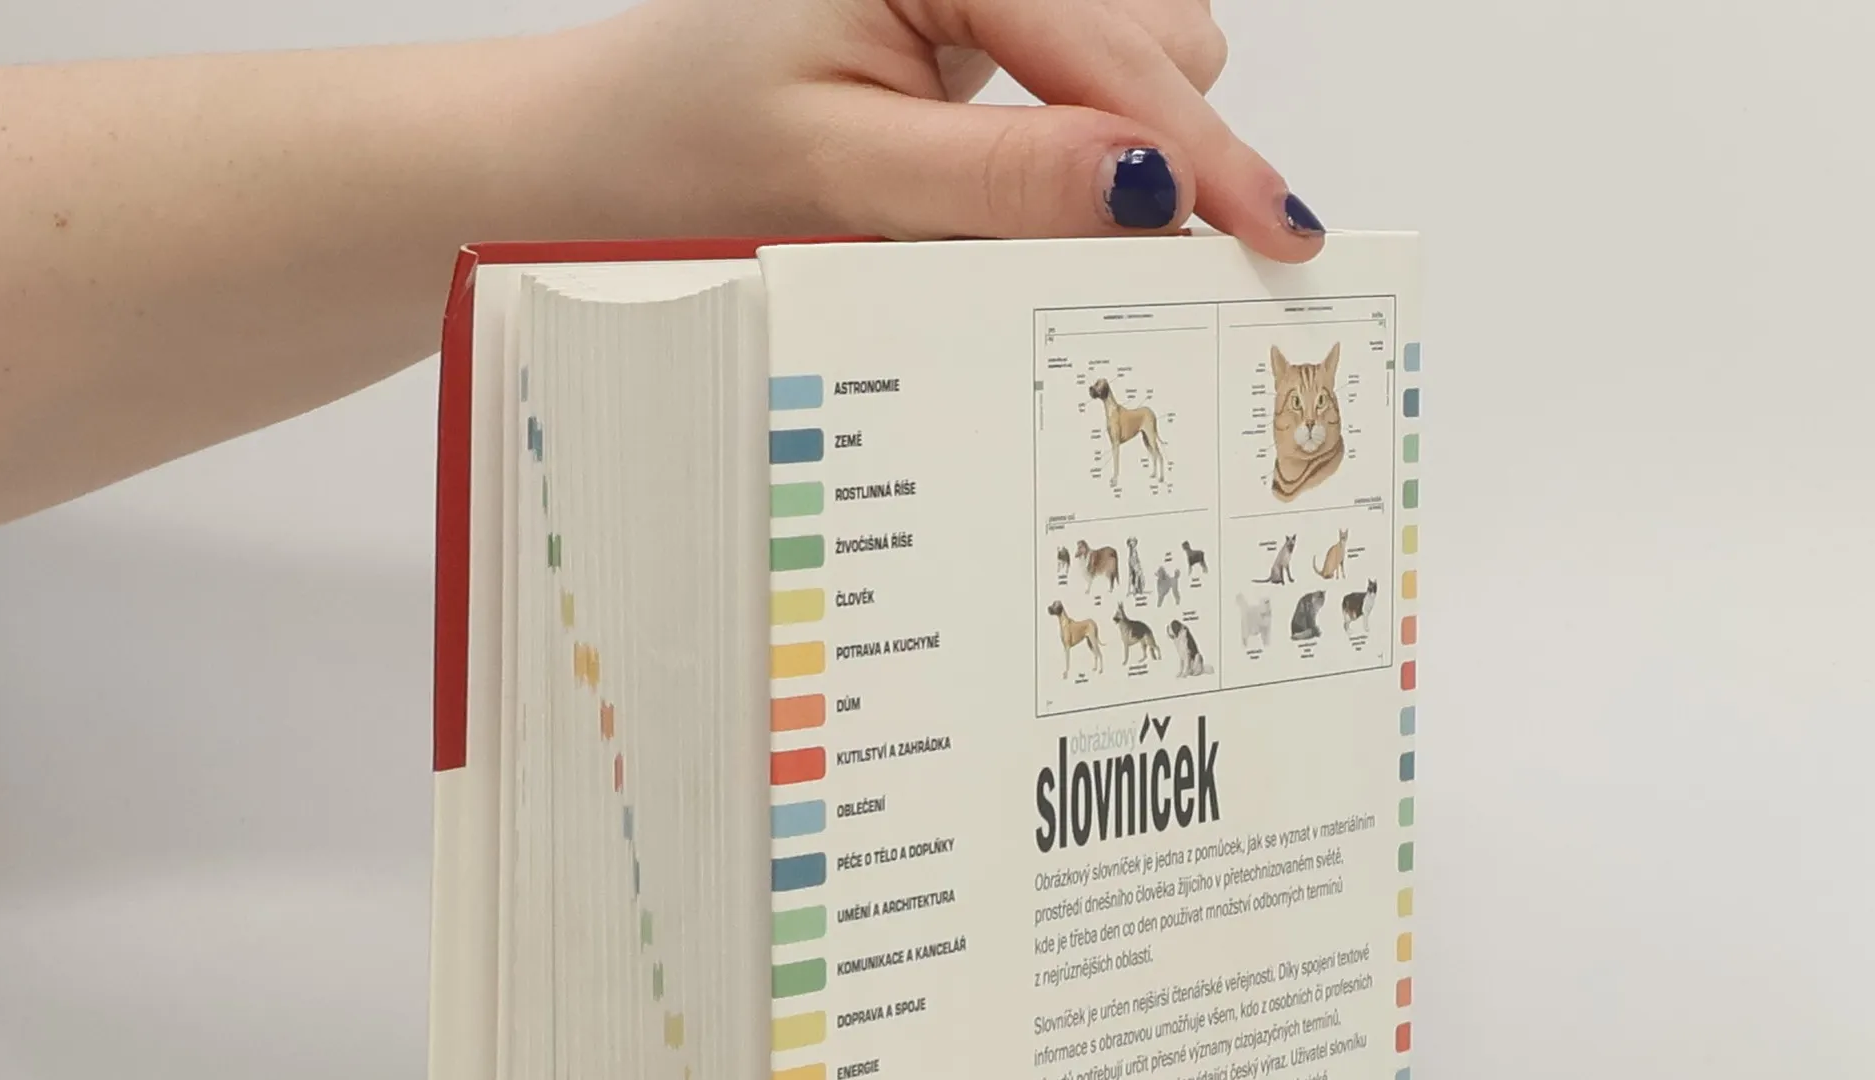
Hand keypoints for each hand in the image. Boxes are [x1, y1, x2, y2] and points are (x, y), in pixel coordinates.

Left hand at [526, 0, 1322, 258]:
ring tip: (1064, 222)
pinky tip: (1049, 184)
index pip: (1116, 51)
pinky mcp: (973, 11)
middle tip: (1191, 260)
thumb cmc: (683, 144)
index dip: (1201, 154)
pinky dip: (1089, 135)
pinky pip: (1087, 64)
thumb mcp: (845, 175)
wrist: (599, 149)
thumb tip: (1154, 186)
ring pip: (1141, 41)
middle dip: (1174, 152)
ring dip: (1133, 141)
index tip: (1275, 238)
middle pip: (1157, 30)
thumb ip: (1004, 177)